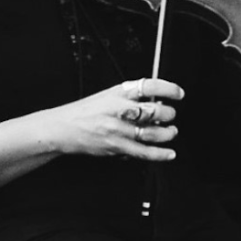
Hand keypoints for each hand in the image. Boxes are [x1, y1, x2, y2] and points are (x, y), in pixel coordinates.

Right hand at [48, 77, 181, 161]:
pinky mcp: (116, 147)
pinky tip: (169, 153)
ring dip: (167, 133)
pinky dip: (159, 154)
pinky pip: (143, 152)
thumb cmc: (85, 111)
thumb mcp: (108, 95)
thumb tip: (157, 100)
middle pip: (154, 111)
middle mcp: (120, 110)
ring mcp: (118, 130)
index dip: (168, 89)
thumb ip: (131, 96)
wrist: (62, 128)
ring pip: (152, 133)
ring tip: (171, 132)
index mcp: (119, 93)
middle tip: (171, 115)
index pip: (149, 86)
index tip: (178, 93)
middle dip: (169, 114)